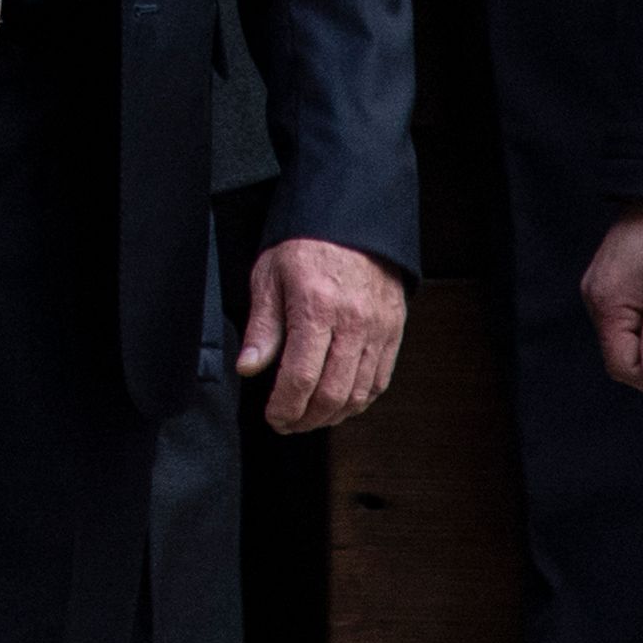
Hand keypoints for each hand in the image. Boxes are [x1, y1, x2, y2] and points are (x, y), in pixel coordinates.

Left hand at [236, 236, 406, 433]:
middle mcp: (353, 322)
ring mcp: (378, 329)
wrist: (352, 220)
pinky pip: (379, 380)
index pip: (301, 376)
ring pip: (359, 393)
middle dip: (307, 418)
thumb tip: (249, 367)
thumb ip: (262, 327)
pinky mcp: (394, 331)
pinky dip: (359, 400)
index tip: (273, 417)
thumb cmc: (305, 245)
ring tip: (310, 417)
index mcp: (317, 307)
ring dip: (333, 415)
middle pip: (333, 393)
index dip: (286, 406)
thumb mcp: (270, 276)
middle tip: (288, 423)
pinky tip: (339, 403)